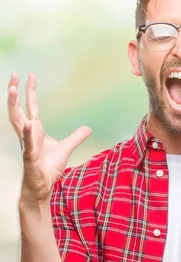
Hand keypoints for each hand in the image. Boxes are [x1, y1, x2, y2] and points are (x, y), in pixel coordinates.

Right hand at [7, 73, 91, 203]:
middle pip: (19, 109)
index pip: (31, 107)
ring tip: (12, 90)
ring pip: (18, 122)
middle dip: (14, 92)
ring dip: (14, 106)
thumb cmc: (48, 168)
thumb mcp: (66, 148)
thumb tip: (88, 128)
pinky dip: (27, 133)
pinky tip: (28, 124)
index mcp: (35, 131)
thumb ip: (75, 137)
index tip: (29, 75)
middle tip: (13, 74)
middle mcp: (28, 135)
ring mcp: (27, 145)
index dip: (29, 91)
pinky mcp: (30, 157)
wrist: (42, 186)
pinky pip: (28, 143)